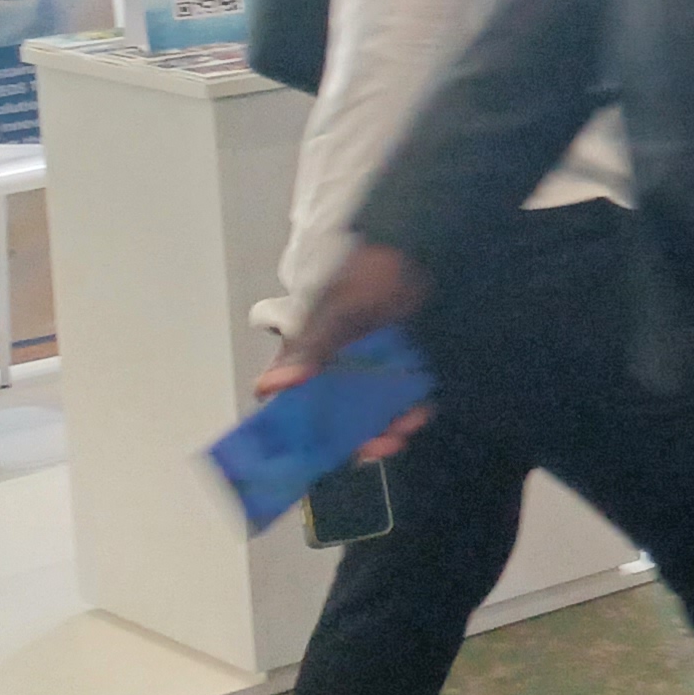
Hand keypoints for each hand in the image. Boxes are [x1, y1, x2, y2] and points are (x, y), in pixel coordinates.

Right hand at [261, 241, 434, 460]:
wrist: (424, 244)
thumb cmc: (373, 271)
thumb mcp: (340, 309)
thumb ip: (309, 347)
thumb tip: (268, 387)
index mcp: (310, 354)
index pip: (289, 402)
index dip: (296, 430)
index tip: (313, 450)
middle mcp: (337, 365)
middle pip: (334, 414)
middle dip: (352, 436)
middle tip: (377, 446)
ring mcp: (371, 364)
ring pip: (369, 410)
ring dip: (383, 426)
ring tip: (401, 431)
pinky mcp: (402, 362)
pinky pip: (401, 395)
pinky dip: (408, 408)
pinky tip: (419, 413)